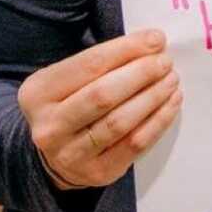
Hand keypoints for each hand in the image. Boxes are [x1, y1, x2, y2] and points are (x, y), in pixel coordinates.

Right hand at [17, 29, 181, 191]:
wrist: (56, 154)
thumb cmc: (72, 101)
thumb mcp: (72, 77)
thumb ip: (106, 60)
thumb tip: (153, 42)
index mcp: (39, 93)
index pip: (90, 64)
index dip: (127, 49)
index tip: (156, 38)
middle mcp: (49, 126)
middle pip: (103, 95)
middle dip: (142, 74)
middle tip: (166, 62)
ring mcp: (71, 155)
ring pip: (120, 122)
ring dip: (153, 96)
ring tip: (171, 79)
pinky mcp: (97, 172)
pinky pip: (135, 144)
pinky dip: (159, 120)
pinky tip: (172, 102)